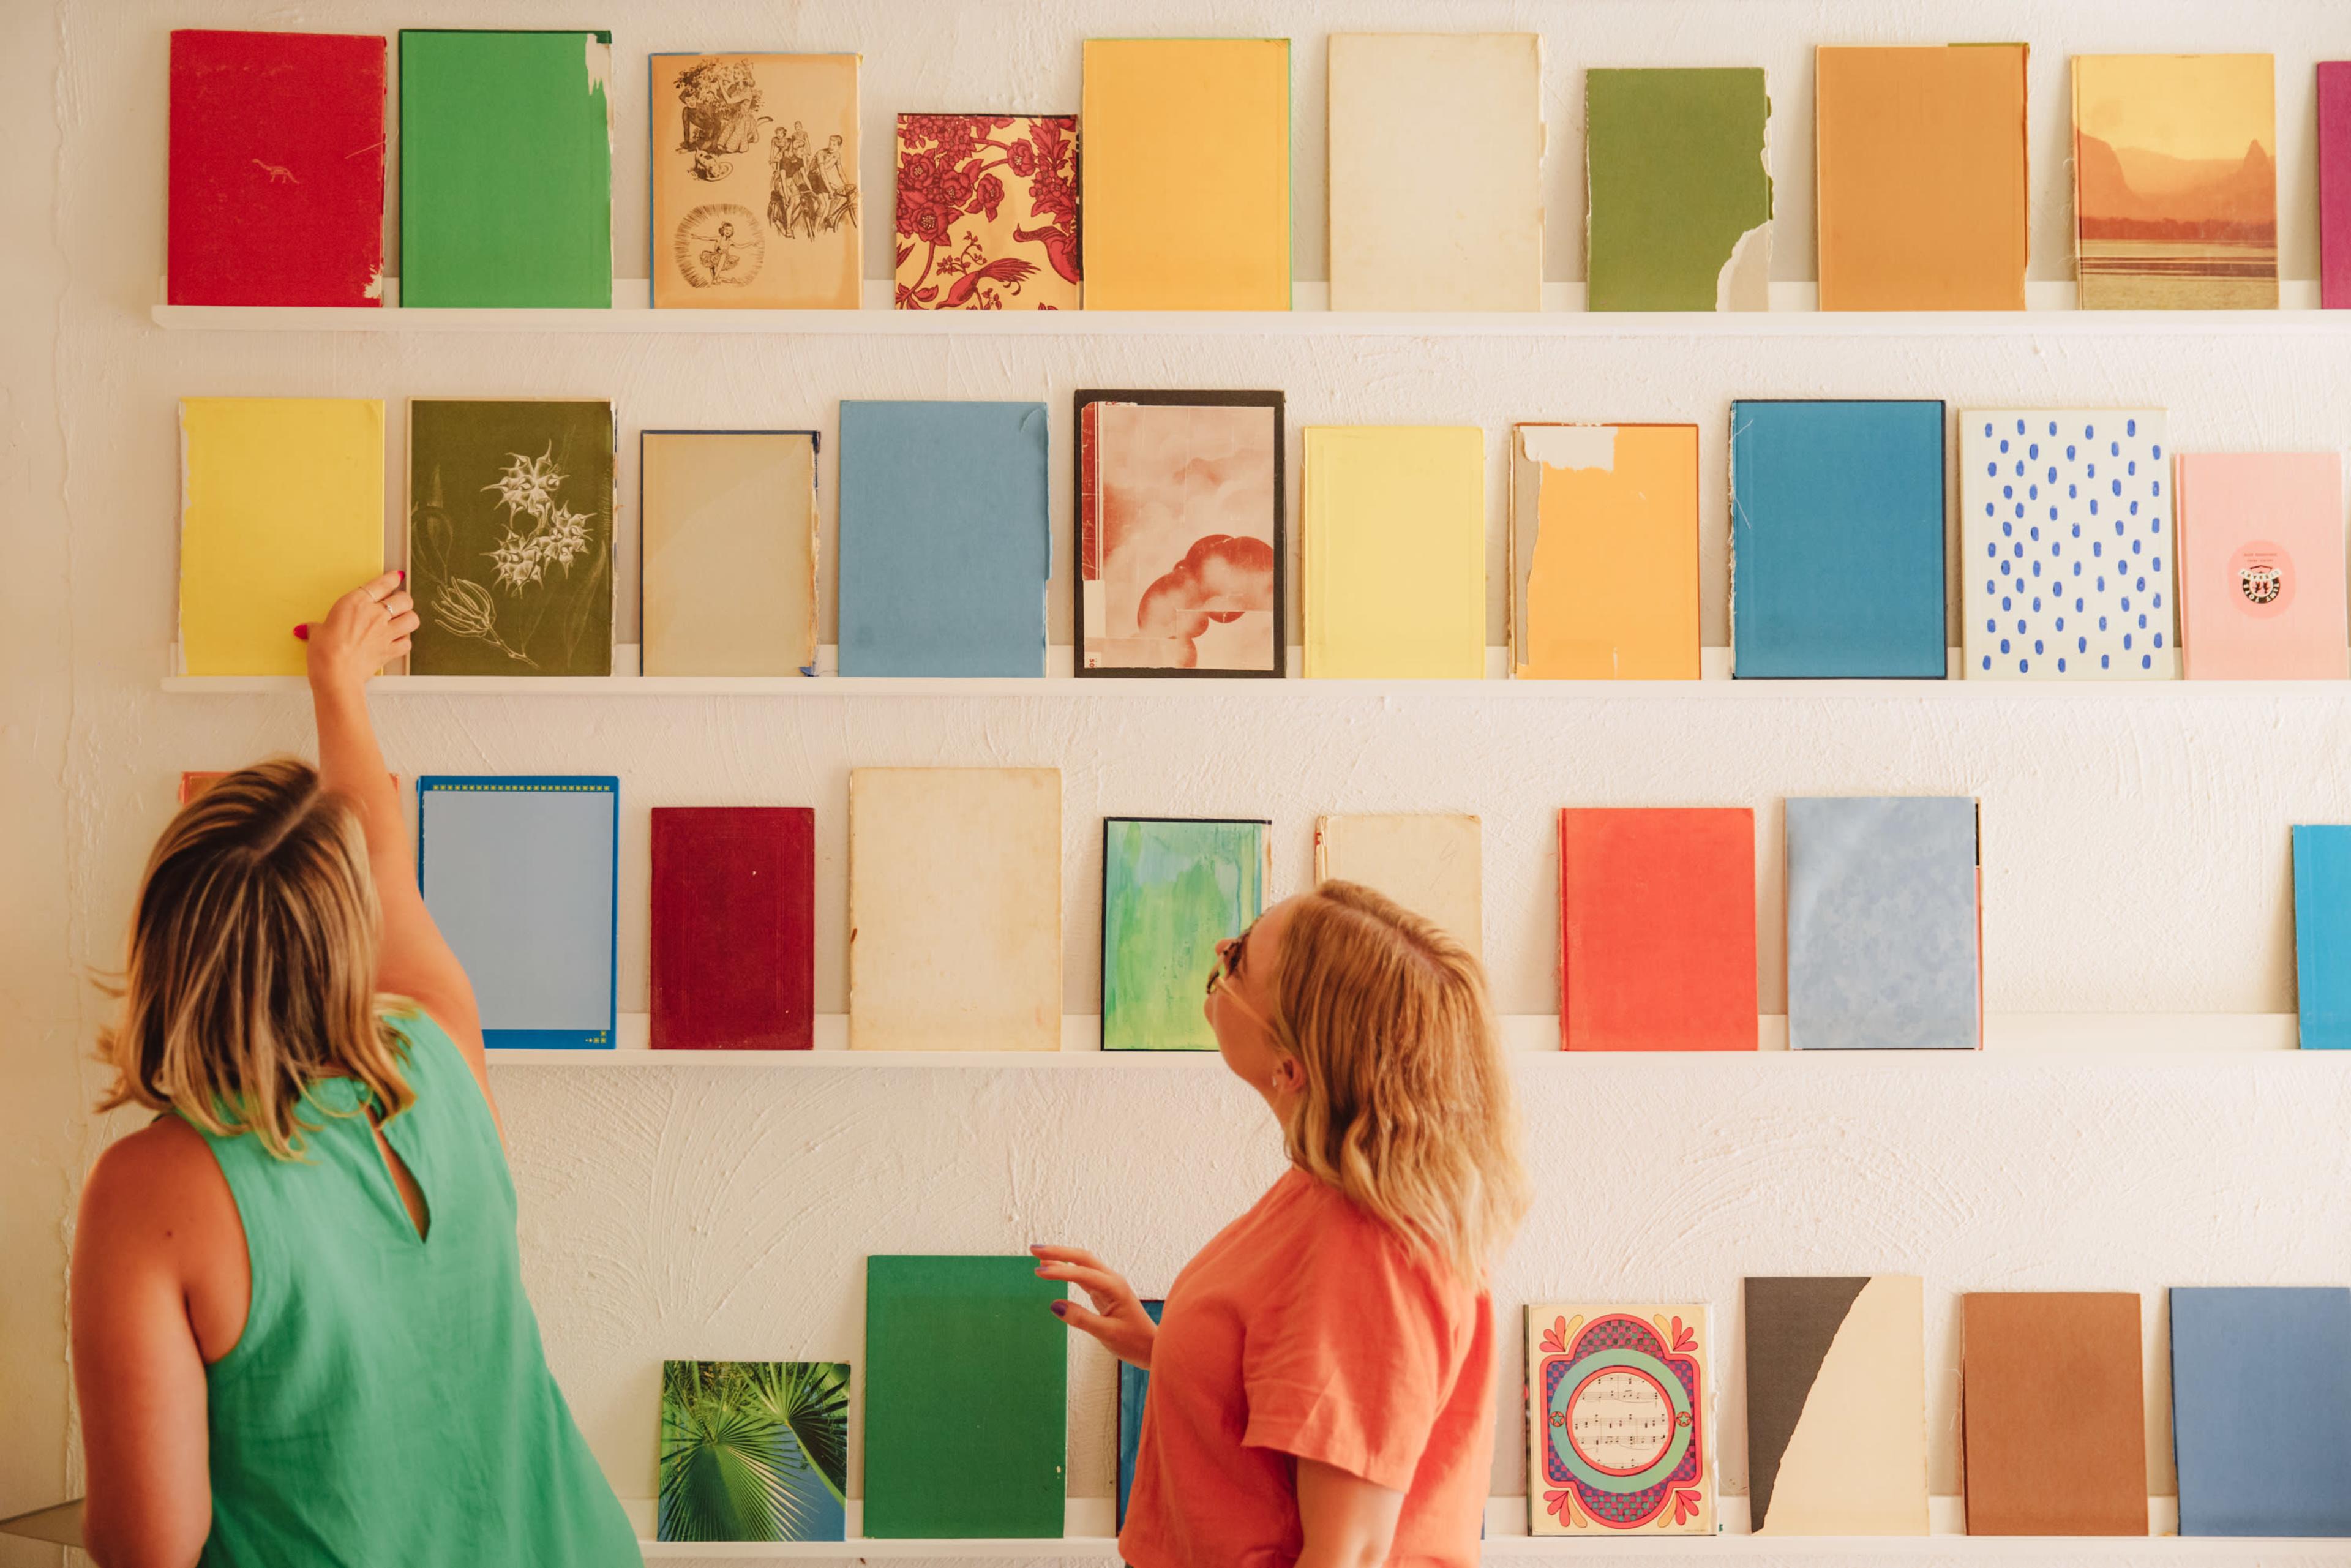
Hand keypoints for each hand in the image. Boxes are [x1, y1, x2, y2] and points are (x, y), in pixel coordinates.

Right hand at [302, 570, 415, 694]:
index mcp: (356, 602)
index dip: (392, 579)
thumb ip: (317, 627)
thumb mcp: (317, 633)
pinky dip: (405, 642)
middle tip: (398, 603)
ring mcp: (386, 633)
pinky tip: (399, 642)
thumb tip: (309, 629)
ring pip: (412, 619)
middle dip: (403, 600)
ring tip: (403, 621)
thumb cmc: (324, 651)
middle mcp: (375, 614)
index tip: (397, 576)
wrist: (336, 674)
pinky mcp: (390, 651)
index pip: (382, 584)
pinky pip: (407, 643)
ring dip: (409, 619)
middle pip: (404, 600)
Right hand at [1031, 1245, 1158, 1369]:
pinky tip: (1056, 1269)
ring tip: (1039, 1256)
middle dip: (1059, 1252)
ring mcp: (1108, 1285)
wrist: (1151, 1347)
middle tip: (1034, 1250)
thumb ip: (1081, 1319)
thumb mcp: (1107, 1334)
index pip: (1082, 1273)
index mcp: (1115, 1287)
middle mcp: (1112, 1281)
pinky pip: (1083, 1275)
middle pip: (1083, 1258)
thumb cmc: (1133, 1342)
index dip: (1059, 1271)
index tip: (1038, 1271)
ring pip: (1083, 1264)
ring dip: (1062, 1258)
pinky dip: (1068, 1270)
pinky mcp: (1104, 1292)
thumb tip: (1055, 1305)